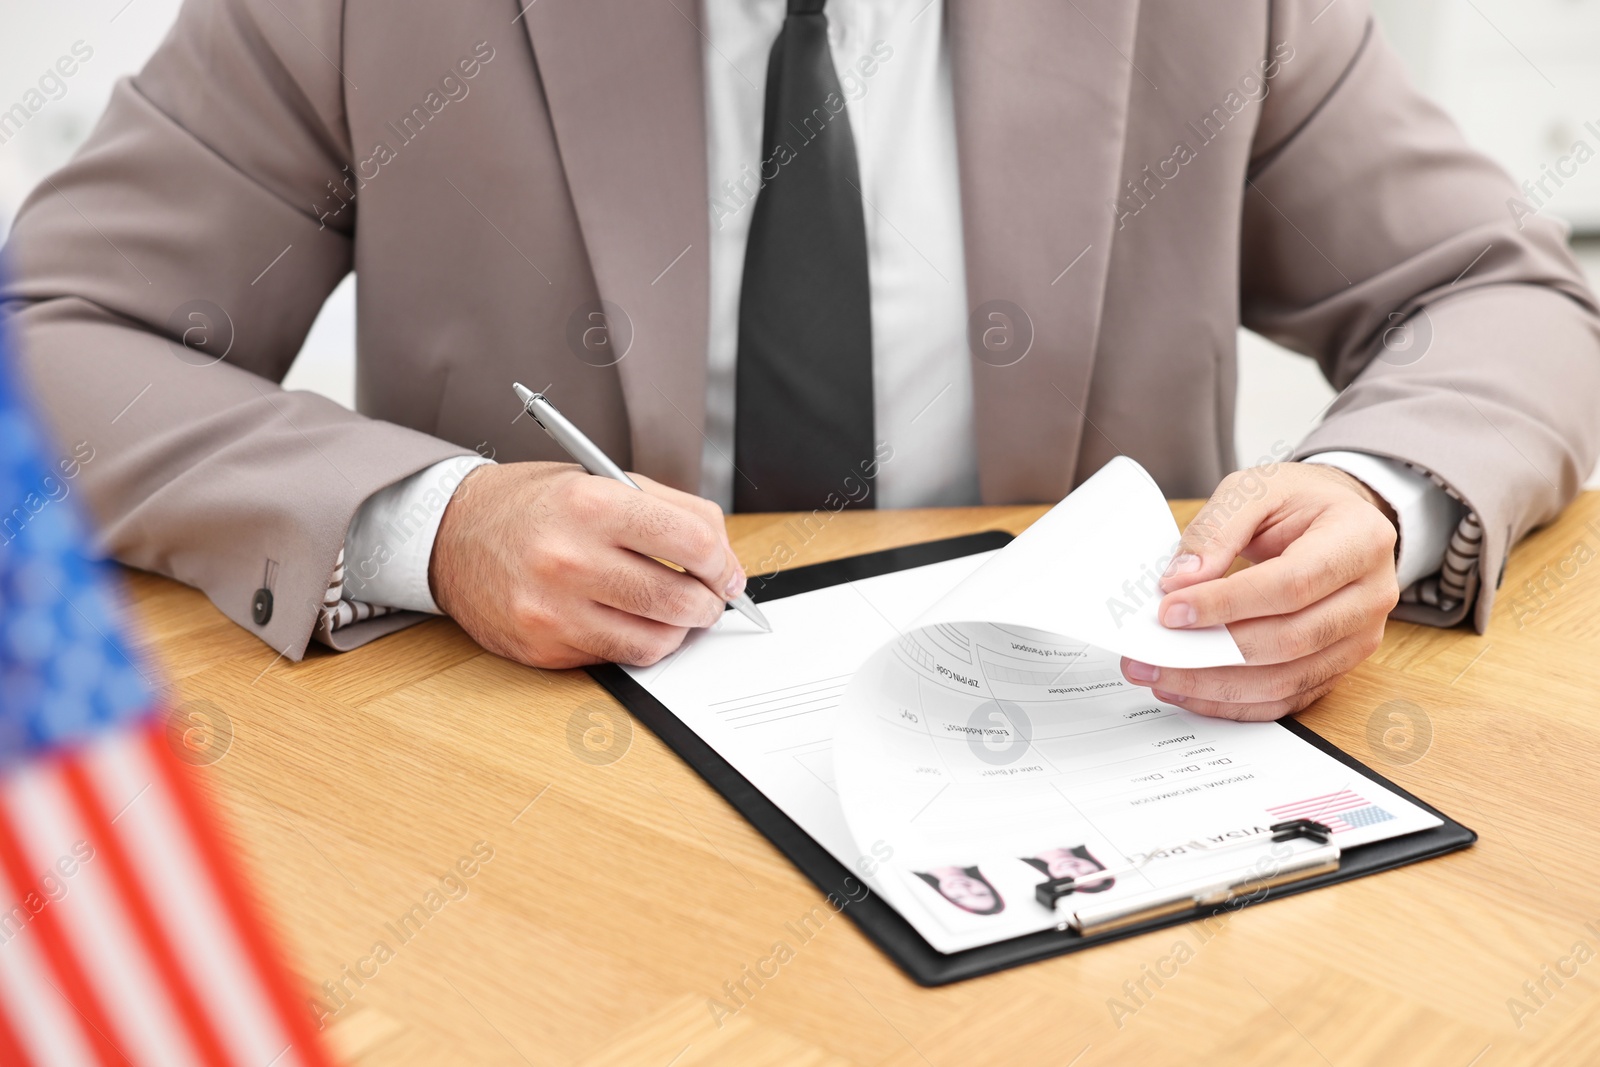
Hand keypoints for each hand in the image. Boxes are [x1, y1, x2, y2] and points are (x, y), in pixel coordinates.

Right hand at [429, 462, 745, 667]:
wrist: (450, 535)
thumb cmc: (534, 505)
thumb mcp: (601, 480)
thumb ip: (671, 511)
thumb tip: (725, 559)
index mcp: (591, 503)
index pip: (693, 542)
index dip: (723, 562)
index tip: (726, 572)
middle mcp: (569, 557)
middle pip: (680, 598)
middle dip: (710, 603)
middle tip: (710, 597)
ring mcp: (553, 608)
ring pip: (656, 640)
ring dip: (679, 630)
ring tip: (674, 612)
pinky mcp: (543, 646)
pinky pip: (618, 658)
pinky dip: (639, 644)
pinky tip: (633, 622)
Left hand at [1119, 462, 1399, 720]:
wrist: (1336, 518)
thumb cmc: (1299, 501)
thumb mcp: (1256, 488)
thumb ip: (1217, 528)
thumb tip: (1182, 580)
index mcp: (1359, 540)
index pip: (1291, 584)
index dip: (1227, 603)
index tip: (1173, 610)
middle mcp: (1370, 595)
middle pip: (1290, 641)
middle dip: (1213, 652)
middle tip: (1153, 651)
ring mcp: (1358, 638)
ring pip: (1286, 681)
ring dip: (1216, 686)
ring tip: (1162, 674)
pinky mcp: (1337, 666)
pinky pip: (1285, 699)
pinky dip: (1234, 702)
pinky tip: (1191, 690)